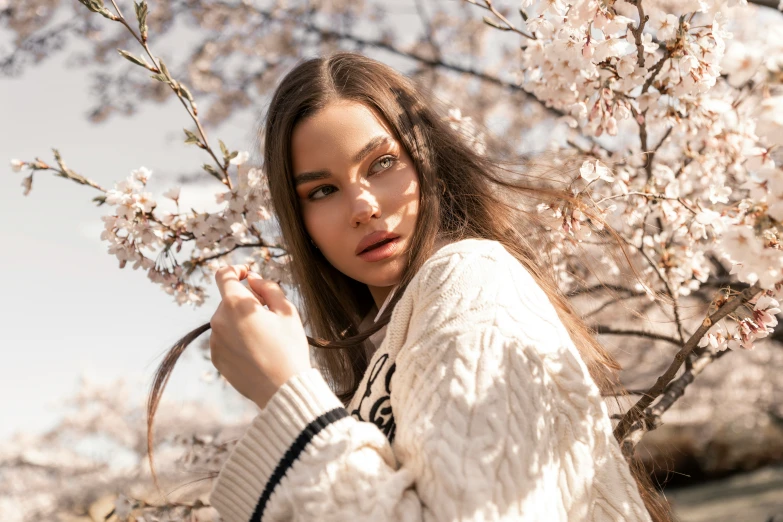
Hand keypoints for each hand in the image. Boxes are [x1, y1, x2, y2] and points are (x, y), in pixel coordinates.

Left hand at [209, 265, 310, 408]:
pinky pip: (225, 339)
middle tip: (269, 315)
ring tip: (265, 338)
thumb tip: (252, 278)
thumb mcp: (287, 311)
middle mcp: (219, 320)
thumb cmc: (289, 348)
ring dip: (241, 321)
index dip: (236, 270)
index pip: (223, 274)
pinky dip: (237, 339)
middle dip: (245, 301)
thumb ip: (268, 287)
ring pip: (226, 320)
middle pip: (228, 299)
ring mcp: (215, 341)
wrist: (283, 389)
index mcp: (236, 304)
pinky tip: (256, 352)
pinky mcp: (216, 358)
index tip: (248, 275)